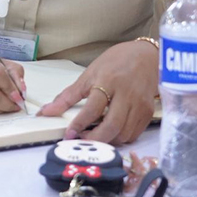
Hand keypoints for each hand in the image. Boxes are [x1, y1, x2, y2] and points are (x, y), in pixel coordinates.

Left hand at [37, 40, 157, 144]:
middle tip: (81, 140)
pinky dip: (120, 137)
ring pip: (124, 133)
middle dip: (95, 138)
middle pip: (112, 126)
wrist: (147, 56)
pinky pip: (134, 134)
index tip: (69, 134)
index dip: (79, 124)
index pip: (93, 109)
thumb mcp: (89, 74)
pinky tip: (110, 132)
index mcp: (108, 81)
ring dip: (107, 140)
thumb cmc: (116, 62)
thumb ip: (69, 95)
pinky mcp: (148, 113)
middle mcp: (126, 94)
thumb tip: (47, 111)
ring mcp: (140, 105)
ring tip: (94, 135)